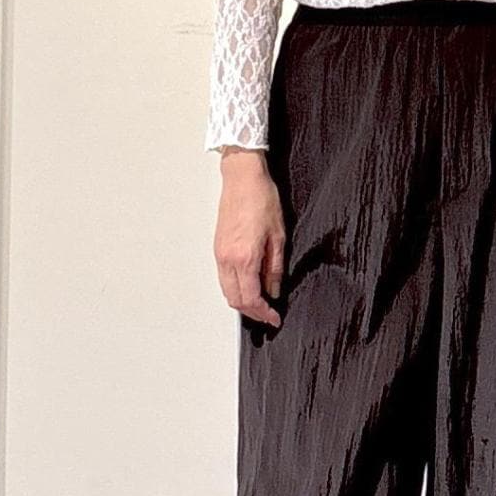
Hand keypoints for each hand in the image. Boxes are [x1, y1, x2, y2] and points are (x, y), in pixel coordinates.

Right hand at [214, 151, 284, 327]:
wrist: (242, 178)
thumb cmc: (261, 199)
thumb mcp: (278, 236)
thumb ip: (275, 267)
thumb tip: (274, 289)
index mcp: (244, 258)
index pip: (251, 298)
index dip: (263, 313)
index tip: (274, 317)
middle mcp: (227, 259)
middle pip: (235, 299)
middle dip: (252, 312)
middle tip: (268, 315)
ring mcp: (219, 254)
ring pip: (227, 290)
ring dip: (242, 302)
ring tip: (260, 304)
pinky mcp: (218, 248)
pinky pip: (223, 278)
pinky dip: (235, 289)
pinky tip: (248, 286)